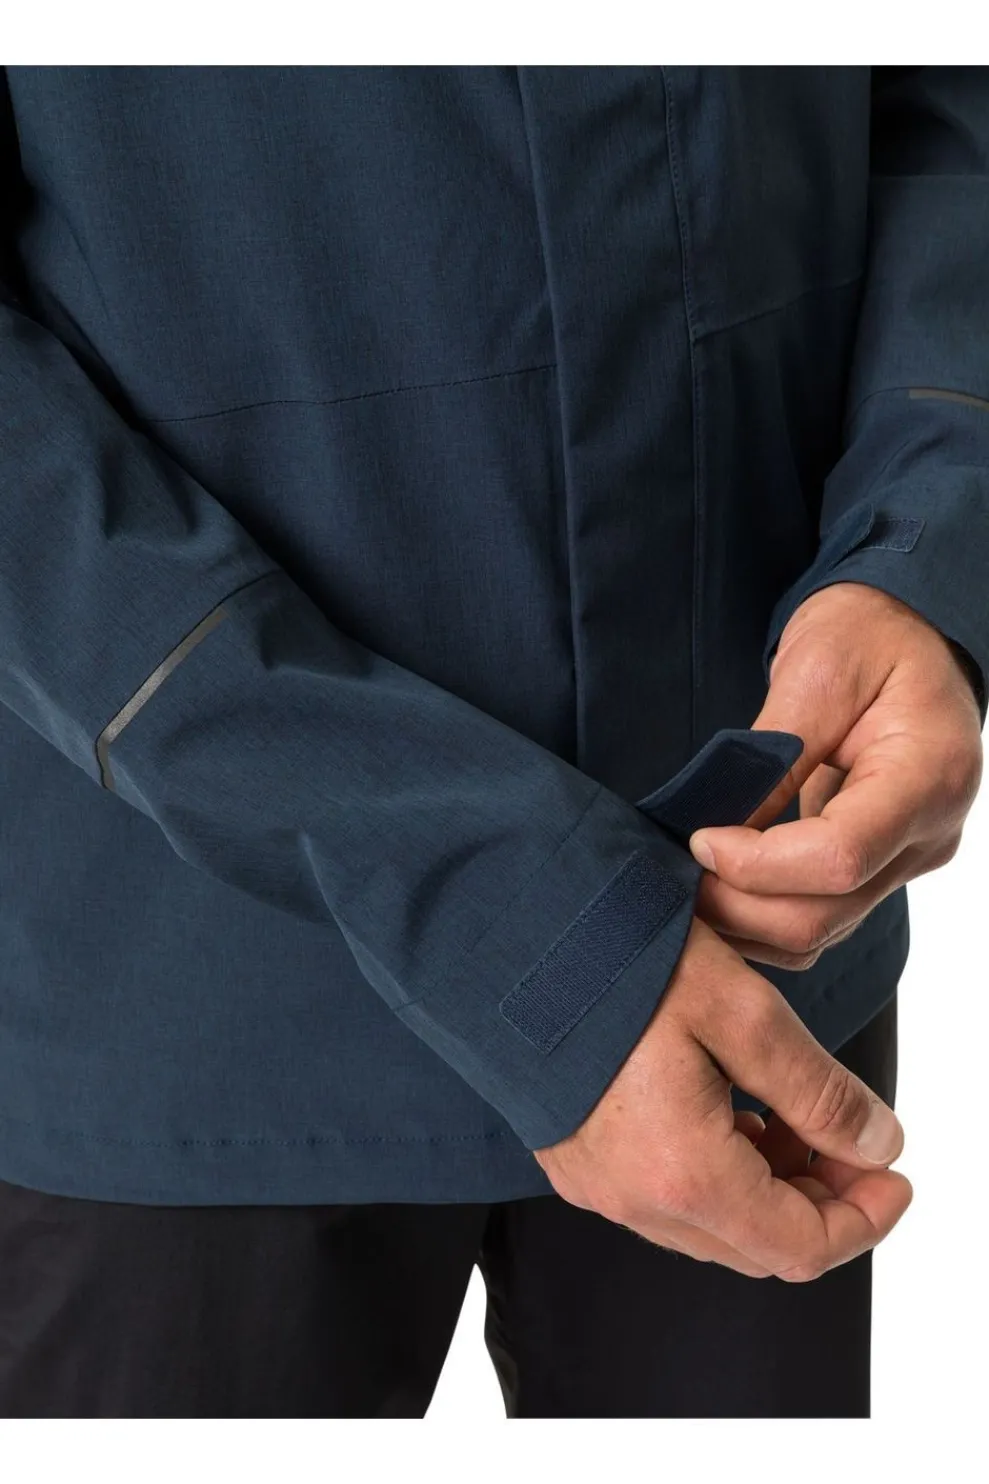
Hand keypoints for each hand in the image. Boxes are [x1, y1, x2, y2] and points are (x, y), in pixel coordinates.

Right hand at [533, 916, 912, 1280]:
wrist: (505, 934)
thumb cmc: (616, 960)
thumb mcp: (740, 1009)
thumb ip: (816, 1090)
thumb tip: (877, 1146)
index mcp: (682, 1173)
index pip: (801, 1246)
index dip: (864, 1217)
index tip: (892, 1172)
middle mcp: (633, 1198)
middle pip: (757, 1246)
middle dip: (821, 1200)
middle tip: (851, 1136)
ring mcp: (595, 1184)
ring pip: (710, 1226)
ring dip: (768, 1187)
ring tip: (792, 1114)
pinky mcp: (571, 1157)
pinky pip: (662, 1197)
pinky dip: (715, 1174)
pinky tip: (726, 1109)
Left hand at [687, 582, 982, 968]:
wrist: (907, 635)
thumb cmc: (867, 636)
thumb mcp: (816, 672)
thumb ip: (773, 756)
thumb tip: (721, 829)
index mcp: (927, 775)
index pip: (839, 856)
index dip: (756, 864)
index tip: (699, 837)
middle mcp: (929, 833)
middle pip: (825, 911)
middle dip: (738, 901)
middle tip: (674, 871)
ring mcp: (909, 858)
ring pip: (821, 931)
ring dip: (744, 920)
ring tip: (687, 882)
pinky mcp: (883, 869)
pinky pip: (822, 919)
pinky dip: (764, 918)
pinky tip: (721, 888)